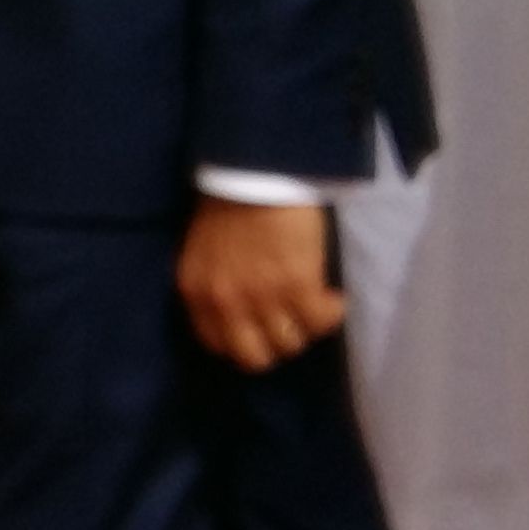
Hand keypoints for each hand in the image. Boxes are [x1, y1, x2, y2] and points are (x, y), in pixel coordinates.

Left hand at [175, 197, 345, 372]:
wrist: (254, 171)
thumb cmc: (228, 204)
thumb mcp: (202, 251)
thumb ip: (212, 285)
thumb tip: (235, 313)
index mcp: (196, 292)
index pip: (218, 346)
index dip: (245, 343)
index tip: (261, 331)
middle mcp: (225, 302)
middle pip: (254, 358)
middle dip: (275, 344)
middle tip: (290, 322)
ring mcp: (261, 296)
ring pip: (291, 342)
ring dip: (306, 327)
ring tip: (313, 303)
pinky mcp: (297, 284)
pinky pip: (321, 321)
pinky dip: (331, 312)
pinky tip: (332, 296)